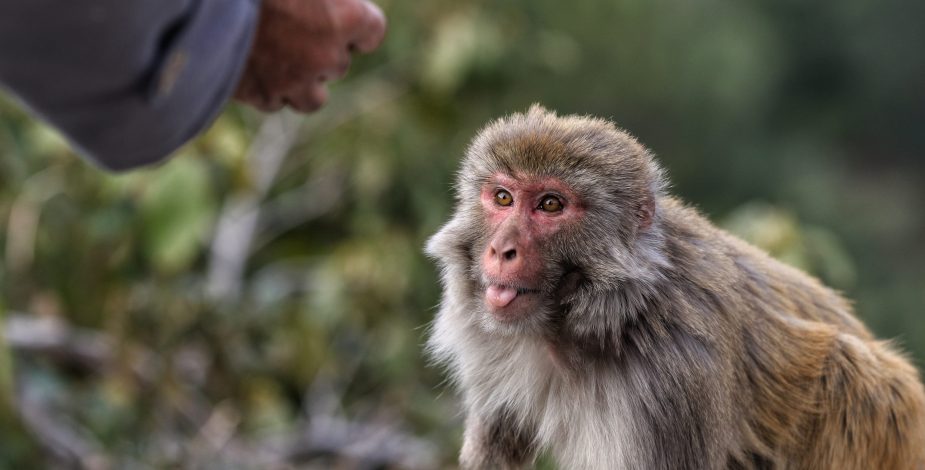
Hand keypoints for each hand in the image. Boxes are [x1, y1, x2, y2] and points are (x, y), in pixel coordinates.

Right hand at [233, 0, 385, 111]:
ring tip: (280, 61)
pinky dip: (266, 88)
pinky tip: (250, 67)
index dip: (359, 27)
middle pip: (339, 63)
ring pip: (313, 98)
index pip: (372, 30)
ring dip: (303, 82)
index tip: (346, 21)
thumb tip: (326, 1)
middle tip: (293, 27)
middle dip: (323, 50)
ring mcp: (294, 80)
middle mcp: (326, 55)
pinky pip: (273, 100)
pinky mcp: (261, 95)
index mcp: (344, 16)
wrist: (201, 2)